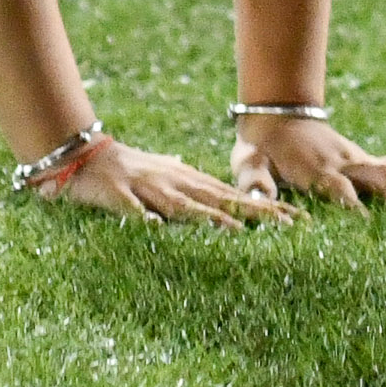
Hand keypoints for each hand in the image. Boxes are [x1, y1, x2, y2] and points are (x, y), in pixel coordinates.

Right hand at [27, 135, 277, 224]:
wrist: (88, 156)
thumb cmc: (131, 168)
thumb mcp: (169, 175)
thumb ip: (194, 185)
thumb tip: (220, 197)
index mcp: (189, 181)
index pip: (233, 195)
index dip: (266, 207)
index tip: (297, 219)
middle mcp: (175, 182)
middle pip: (219, 199)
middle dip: (254, 211)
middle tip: (289, 225)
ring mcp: (148, 188)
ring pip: (183, 204)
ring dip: (208, 217)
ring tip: (237, 230)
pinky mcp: (120, 196)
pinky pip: (134, 210)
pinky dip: (145, 218)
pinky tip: (156, 229)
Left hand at [232, 114, 385, 210]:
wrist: (278, 115)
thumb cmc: (261, 149)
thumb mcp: (249, 163)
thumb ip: (255, 182)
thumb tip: (262, 203)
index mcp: (315, 169)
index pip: (339, 189)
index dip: (354, 208)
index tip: (371, 231)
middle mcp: (344, 163)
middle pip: (380, 174)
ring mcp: (360, 160)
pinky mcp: (368, 162)